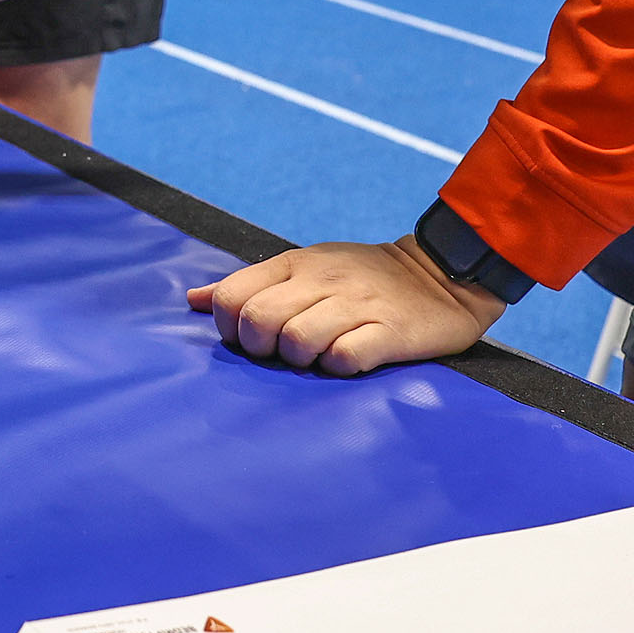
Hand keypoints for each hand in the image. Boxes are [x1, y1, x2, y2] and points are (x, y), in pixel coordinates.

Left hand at [185, 238, 505, 376]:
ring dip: (300, 360)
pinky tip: (349, 361)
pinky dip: (339, 368)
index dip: (229, 328)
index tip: (250, 339)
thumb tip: (192, 299)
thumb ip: (248, 284)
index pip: (232, 296)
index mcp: (294, 264)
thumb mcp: (302, 267)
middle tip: (282, 353)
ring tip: (319, 356)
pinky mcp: (390, 332)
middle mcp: (321, 280)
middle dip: (260, 348)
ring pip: (297, 341)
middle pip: (258, 321)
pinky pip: (345, 359)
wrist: (441, 274)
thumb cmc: (361, 277)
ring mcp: (356, 305)